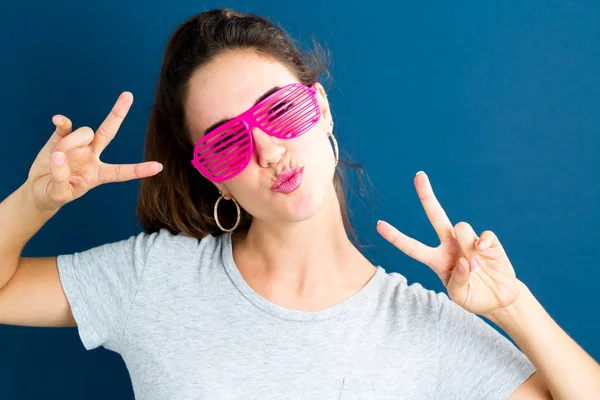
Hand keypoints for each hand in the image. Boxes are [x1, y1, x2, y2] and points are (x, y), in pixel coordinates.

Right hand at [25, 92, 162, 211]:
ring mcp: (78, 144)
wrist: (38, 189)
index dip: (139, 170)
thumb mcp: (58, 194)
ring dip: (69, 144)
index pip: (122, 172)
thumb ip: (60, 178)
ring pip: (82, 133)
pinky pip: (66, 125)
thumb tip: (59, 155)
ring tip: (56, 158)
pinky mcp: (62, 136)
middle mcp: (92, 156)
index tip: (159, 167)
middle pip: (108, 132)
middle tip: (128, 95)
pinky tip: (57, 120)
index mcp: (98, 174)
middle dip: (118, 114)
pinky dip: (62, 121)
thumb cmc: (54, 194)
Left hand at [377, 171, 521, 317]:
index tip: (378, 225)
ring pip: (461, 228)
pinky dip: (484, 243)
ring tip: (476, 268)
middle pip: (435, 216)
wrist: (498, 299)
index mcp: (435, 259)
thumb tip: (465, 260)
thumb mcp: (460, 295)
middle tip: (418, 175)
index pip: (412, 247)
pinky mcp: (488, 242)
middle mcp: (449, 245)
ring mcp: (468, 241)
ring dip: (467, 247)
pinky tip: (484, 253)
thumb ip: (459, 280)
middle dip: (427, 195)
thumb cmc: (473, 296)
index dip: (396, 237)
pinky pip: (483, 235)